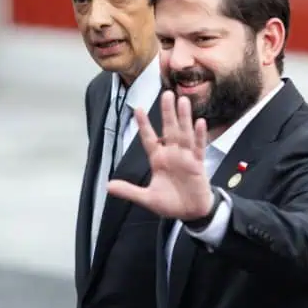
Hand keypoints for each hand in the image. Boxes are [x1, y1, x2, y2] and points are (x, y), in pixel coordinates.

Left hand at [107, 91, 213, 218]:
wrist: (191, 213)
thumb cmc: (170, 203)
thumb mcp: (147, 198)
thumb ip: (129, 191)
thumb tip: (107, 186)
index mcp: (158, 159)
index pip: (149, 138)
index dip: (144, 124)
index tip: (137, 108)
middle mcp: (171, 154)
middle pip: (169, 129)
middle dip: (167, 112)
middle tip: (166, 93)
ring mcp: (185, 157)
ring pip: (184, 133)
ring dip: (183, 118)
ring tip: (182, 101)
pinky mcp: (198, 164)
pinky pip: (198, 147)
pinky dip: (199, 136)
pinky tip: (199, 122)